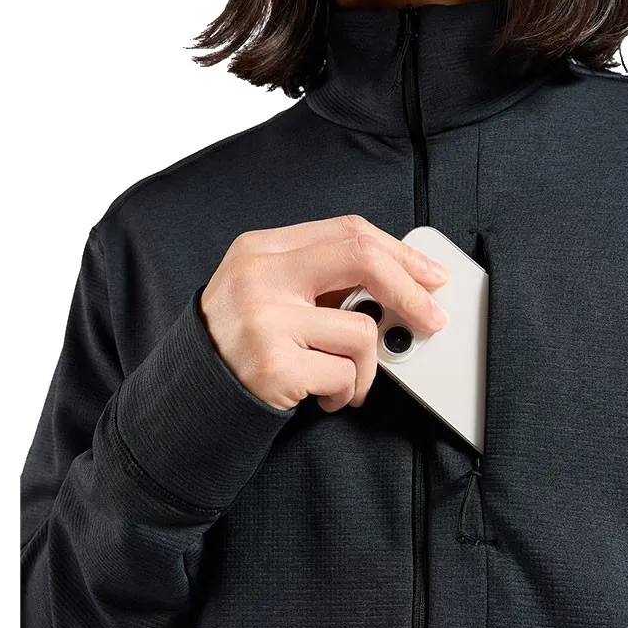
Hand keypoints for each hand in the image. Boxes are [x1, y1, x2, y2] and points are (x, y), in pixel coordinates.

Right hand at [199, 214, 449, 412]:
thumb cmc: (243, 342)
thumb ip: (323, 279)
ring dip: (366, 367)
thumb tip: (401, 283)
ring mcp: (265, 320)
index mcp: (262, 249)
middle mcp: (260, 276)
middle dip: (410, 292)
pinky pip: (346, 375)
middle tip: (431, 319)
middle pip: (363, 259)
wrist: (195, 393)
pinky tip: (322, 395)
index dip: (399, 252)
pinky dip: (345, 392)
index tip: (430, 275)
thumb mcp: (270, 291)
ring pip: (362, 332)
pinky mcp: (274, 365)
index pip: (348, 232)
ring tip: (341, 378)